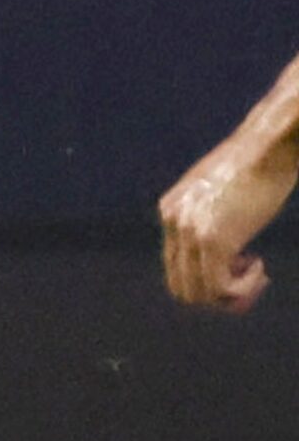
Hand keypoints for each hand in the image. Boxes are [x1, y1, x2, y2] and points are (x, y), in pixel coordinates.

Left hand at [159, 133, 295, 312]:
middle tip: (248, 286)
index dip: (204, 278)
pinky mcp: (214, 241)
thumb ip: (211, 216)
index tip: (238, 270)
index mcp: (170, 210)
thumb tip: (225, 250)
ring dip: (229, 295)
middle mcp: (173, 222)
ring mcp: (190, 233)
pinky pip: (219, 287)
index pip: (174, 264)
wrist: (270, 145)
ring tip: (256, 278)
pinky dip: (241, 288)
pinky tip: (259, 270)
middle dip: (214, 295)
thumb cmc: (257, 163)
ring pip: (198, 292)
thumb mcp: (222, 190)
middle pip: (180, 284)